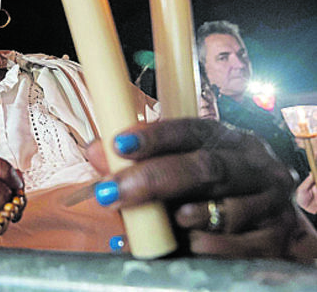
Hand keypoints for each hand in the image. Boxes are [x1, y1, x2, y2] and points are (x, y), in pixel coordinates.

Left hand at [90, 119, 316, 258]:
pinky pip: (238, 245)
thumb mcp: (177, 170)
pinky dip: (206, 247)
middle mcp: (252, 163)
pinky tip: (186, 246)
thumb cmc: (212, 192)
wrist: (270, 227)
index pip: (189, 130)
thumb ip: (137, 163)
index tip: (119, 145)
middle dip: (153, 180)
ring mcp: (270, 200)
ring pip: (224, 209)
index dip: (154, 136)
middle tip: (113, 193)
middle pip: (205, 167)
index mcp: (225, 138)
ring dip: (182, 220)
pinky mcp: (281, 236)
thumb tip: (96, 151)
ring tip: (155, 226)